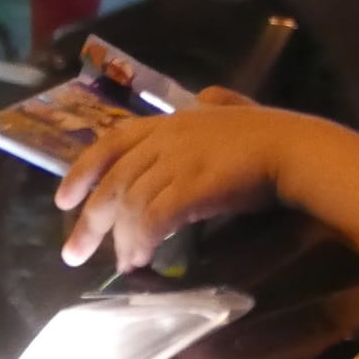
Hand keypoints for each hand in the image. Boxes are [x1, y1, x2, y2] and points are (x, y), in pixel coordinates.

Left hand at [56, 88, 283, 268]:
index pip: (113, 142)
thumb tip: (208, 94)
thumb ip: (219, 101)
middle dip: (89, 221)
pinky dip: (143, 240)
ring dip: (123, 239)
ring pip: (132, 204)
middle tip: (73, 255)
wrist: (297, 150)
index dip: (83, 170)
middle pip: (114, 181)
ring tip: (123, 264)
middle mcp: (168, 139)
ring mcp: (179, 162)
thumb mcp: (238, 108)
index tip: (62, 200)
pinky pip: (154, 218)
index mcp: (172, 121)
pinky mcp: (192, 187)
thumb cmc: (272, 133)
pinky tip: (143, 258)